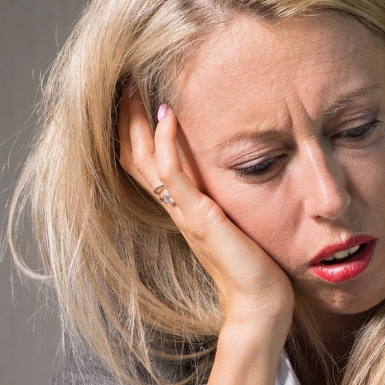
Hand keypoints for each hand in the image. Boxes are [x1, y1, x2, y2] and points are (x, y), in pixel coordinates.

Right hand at [118, 86, 291, 384]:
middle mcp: (177, 209)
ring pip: (146, 161)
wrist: (261, 306)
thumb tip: (237, 173)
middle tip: (123, 77)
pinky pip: (174, 177)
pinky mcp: (202, 219)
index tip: (134, 91)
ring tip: (134, 86)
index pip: (146, 161)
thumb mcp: (236, 222)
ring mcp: (186, 214)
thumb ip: (227, 200)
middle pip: (134, 156)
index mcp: (183, 208)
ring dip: (137, 122)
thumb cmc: (256, 268)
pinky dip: (166, 146)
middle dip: (126, 117)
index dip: (134, 128)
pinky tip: (166, 118)